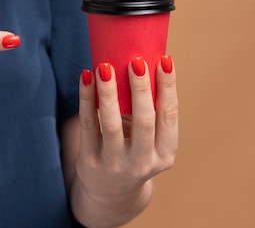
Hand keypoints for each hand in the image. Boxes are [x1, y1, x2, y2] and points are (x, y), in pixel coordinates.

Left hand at [76, 57, 177, 207]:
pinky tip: (85, 78)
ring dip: (108, 91)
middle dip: (141, 88)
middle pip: (144, 120)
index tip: (165, 60)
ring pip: (111, 123)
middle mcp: (142, 161)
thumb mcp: (148, 141)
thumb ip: (148, 111)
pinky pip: (87, 124)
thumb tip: (140, 61)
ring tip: (105, 66)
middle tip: (135, 60)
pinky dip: (86, 99)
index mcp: (165, 153)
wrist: (109, 194)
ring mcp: (115, 163)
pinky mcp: (90, 161)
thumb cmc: (132, 152)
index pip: (169, 116)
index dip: (168, 87)